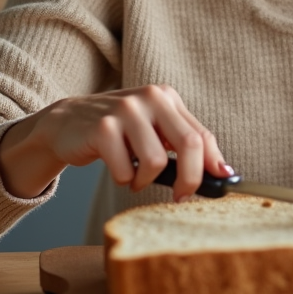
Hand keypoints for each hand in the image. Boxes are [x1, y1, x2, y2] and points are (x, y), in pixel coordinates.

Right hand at [0, 84, 229, 200]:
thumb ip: (184, 145)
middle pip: (190, 144)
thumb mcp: (153, 130)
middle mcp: (150, 97)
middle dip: (190, 179)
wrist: (67, 123)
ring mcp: (126, 110)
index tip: (217, 188)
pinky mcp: (103, 128)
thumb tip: (225, 174)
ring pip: (156, 161)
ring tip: (134, 177)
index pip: (202, 135)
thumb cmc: (118, 132)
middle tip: (180, 197)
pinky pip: (126, 170)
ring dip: (146, 181)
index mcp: (167, 97)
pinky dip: (124, 180)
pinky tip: (116, 169)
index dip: (212, 166)